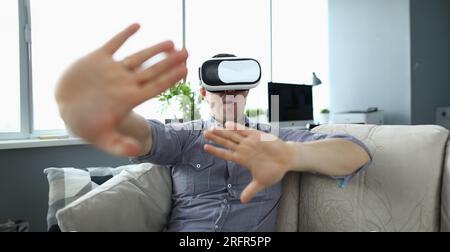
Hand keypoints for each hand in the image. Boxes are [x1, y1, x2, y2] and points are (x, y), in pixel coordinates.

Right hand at [55, 24, 187, 156]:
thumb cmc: (86, 125)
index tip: (185, 70)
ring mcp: (112, 71)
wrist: (67, 110)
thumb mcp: (103, 139)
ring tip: (171, 43)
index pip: (155, 87)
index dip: (170, 79)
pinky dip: (124, 35)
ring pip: (137, 57)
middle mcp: (124, 83)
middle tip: (187, 52)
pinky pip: (113, 44)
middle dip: (170, 62)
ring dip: (154, 49)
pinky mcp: (97, 60)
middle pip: (152, 71)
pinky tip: (137, 26)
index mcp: (128, 99)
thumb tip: (136, 150)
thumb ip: (119, 145)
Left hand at [204, 122, 295, 202]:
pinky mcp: (258, 136)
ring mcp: (250, 142)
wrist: (287, 160)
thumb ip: (251, 190)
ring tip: (212, 128)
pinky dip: (237, 127)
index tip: (205, 147)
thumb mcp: (261, 183)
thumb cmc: (274, 170)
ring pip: (233, 135)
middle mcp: (245, 149)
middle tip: (204, 134)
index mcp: (243, 159)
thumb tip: (242, 201)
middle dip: (216, 138)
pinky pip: (245, 131)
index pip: (226, 154)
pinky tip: (227, 124)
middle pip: (227, 142)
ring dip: (223, 132)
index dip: (216, 151)